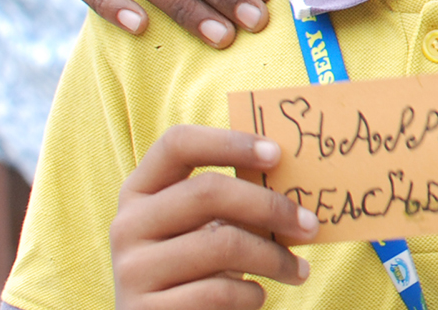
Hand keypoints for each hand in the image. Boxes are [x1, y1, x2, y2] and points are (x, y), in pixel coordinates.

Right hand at [112, 126, 318, 309]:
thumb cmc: (194, 270)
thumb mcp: (199, 230)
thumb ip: (229, 204)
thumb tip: (292, 186)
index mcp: (139, 192)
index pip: (177, 144)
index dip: (228, 142)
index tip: (276, 153)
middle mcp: (127, 225)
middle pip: (207, 192)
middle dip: (270, 206)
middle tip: (310, 224)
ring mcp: (133, 270)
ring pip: (222, 244)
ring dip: (274, 258)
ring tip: (299, 271)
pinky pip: (218, 292)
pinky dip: (251, 294)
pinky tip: (257, 296)